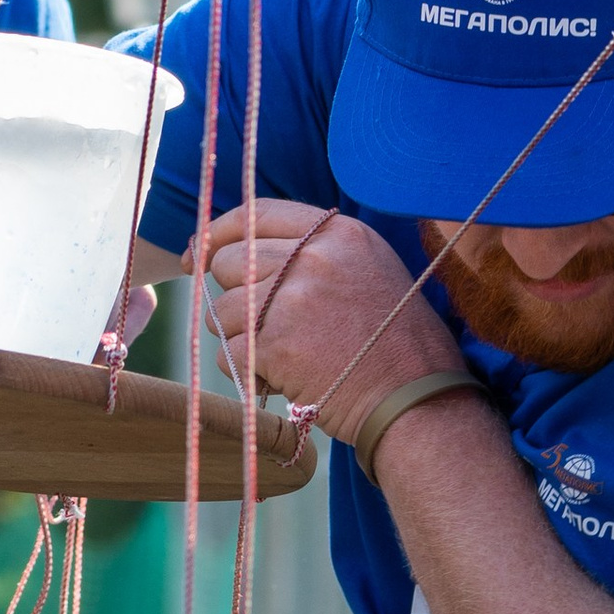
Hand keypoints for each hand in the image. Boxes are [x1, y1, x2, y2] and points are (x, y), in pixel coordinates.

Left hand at [198, 202, 463, 437]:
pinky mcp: (277, 343)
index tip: (197, 253)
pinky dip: (246, 372)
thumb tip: (242, 252)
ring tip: (283, 358)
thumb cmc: (397, 344)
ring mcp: (292, 298)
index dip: (218, 233)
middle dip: (234, 297)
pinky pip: (229, 352)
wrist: (416, 400)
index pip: (256, 213)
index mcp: (339, 233)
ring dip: (241, 340)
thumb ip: (314, 254)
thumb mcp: (369, 272)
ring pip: (224, 311)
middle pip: (229, 262)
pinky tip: (282, 380)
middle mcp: (314, 256)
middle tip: (261, 326)